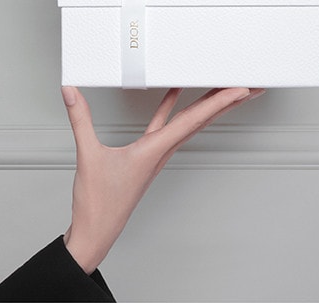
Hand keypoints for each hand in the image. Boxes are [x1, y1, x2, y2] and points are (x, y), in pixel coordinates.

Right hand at [60, 86, 263, 273]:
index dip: (219, 102)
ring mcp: (156, 155)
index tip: (240, 90)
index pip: (193, 120)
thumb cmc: (99, 205)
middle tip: (247, 85)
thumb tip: (72, 92)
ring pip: (188, 123)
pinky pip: (167, 126)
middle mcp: (162, 152)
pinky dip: (172, 108)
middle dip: (226, 103)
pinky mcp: (147, 157)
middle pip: (201, 121)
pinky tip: (173, 95)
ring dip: (207, 105)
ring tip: (222, 87)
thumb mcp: (88, 156)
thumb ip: (80, 120)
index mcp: (155, 151)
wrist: (97, 232)